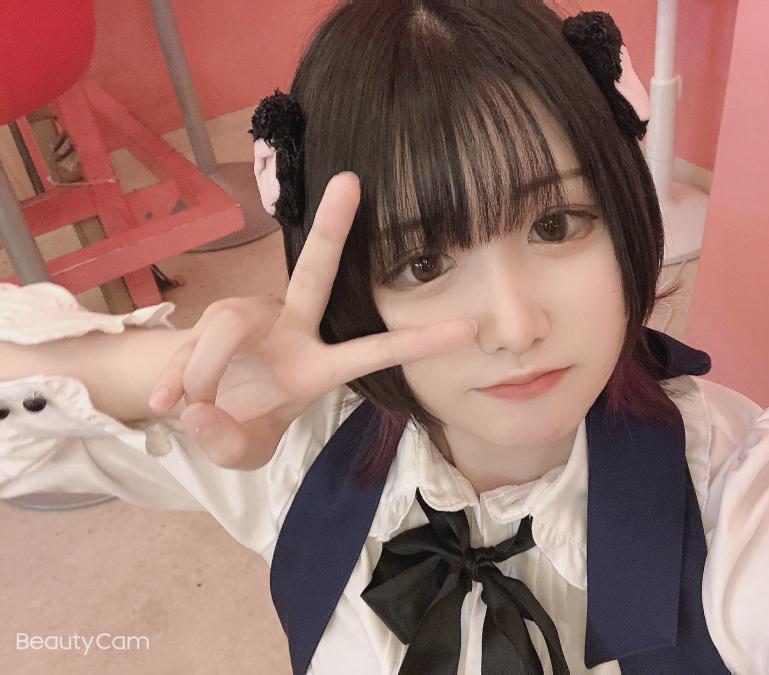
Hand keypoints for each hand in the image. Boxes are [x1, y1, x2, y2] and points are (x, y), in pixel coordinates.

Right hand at [147, 172, 476, 469]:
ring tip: (189, 406)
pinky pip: (192, 341)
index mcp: (318, 367)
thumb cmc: (241, 424)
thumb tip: (199, 408)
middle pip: (314, 271)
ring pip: (226, 325)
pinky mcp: (214, 315)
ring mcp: (252, 316)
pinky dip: (175, 377)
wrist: (197, 405)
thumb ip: (228, 443)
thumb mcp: (241, 452)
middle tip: (351, 182)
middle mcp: (292, 327)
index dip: (417, 341)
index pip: (372, 351)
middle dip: (332, 228)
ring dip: (203, 370)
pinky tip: (166, 401)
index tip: (467, 328)